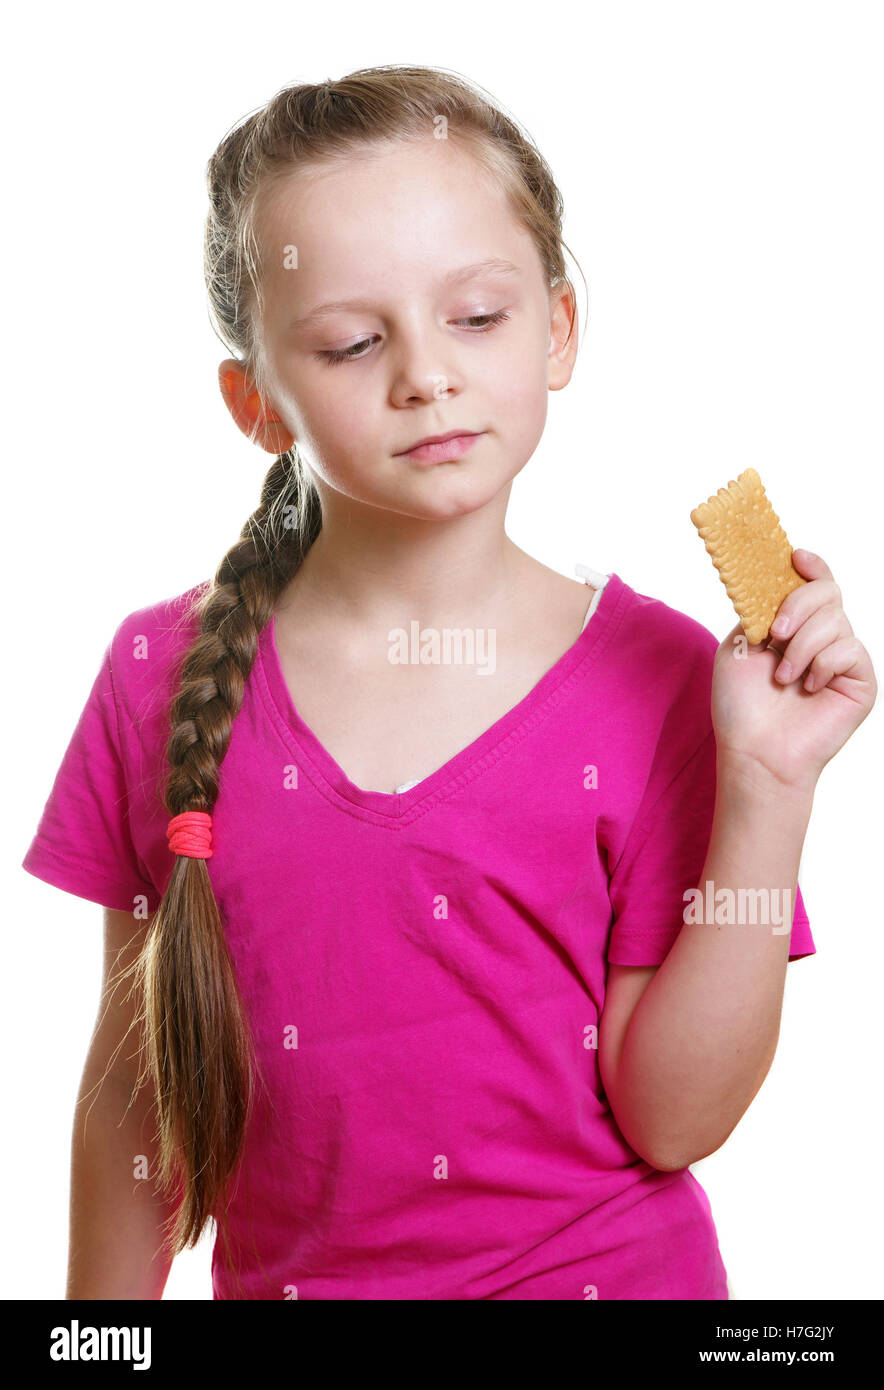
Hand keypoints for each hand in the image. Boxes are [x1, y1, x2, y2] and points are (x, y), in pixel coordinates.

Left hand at [710, 550, 876, 795]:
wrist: (755, 751)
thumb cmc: (741, 707)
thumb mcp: (738, 646)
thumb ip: (761, 610)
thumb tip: (781, 582)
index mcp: (792, 627)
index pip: (812, 584)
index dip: (810, 566)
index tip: (795, 557)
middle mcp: (820, 638)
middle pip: (828, 592)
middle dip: (799, 605)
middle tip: (776, 635)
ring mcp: (842, 658)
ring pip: (836, 620)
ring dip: (802, 647)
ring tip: (784, 679)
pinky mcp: (861, 680)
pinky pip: (849, 649)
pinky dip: (822, 664)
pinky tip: (808, 688)